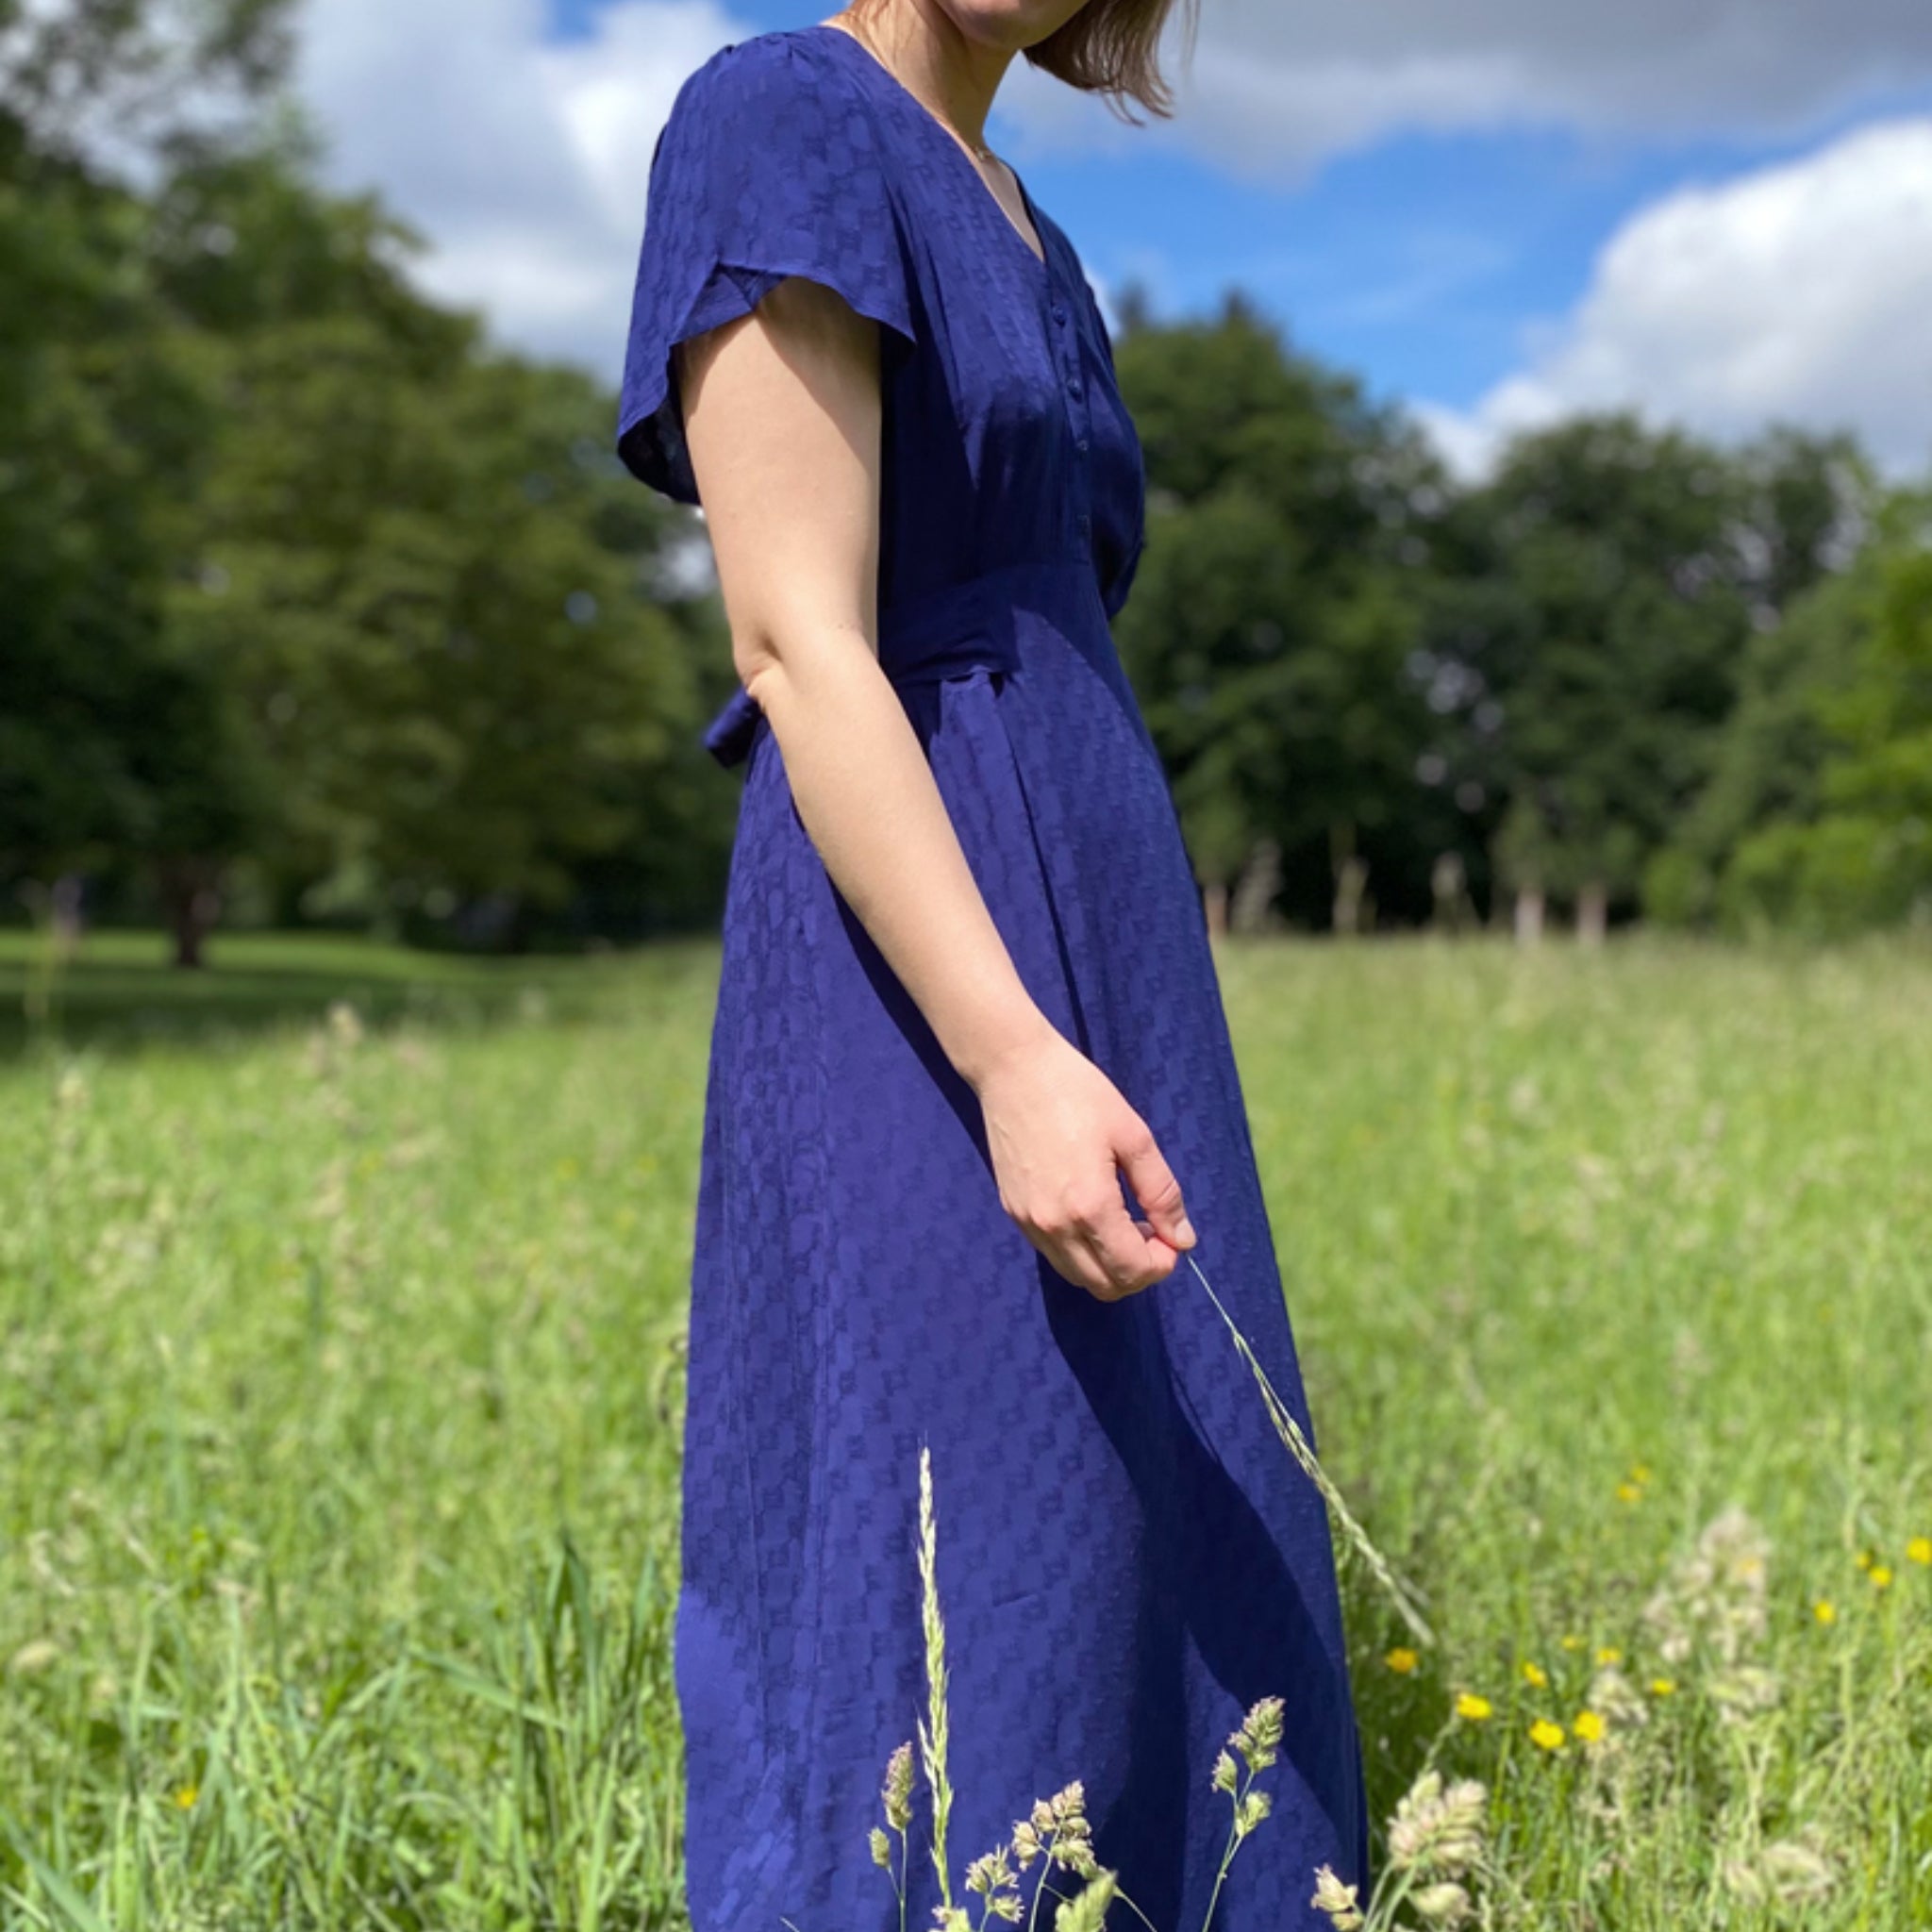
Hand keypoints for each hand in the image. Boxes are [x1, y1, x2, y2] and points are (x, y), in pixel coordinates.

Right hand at [974, 1026, 1196, 1301]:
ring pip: (1077, 1276)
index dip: (1162, 1264)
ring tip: (1124, 1223)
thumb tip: (1183, 1239)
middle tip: (1152, 1232)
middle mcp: (1055, 1226)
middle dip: (1138, 1271)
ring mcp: (1029, 1222)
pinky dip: (1081, 1252)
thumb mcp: (1134, 1137)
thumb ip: (1161, 1194)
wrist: (1013, 1070)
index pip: (1132, 1270)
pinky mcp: (1014, 1213)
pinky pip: (1054, 1255)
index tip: (1171, 1236)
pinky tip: (1092, 1213)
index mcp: (1090, 1207)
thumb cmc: (1079, 1093)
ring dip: (1109, 1265)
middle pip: (1105, 1286)